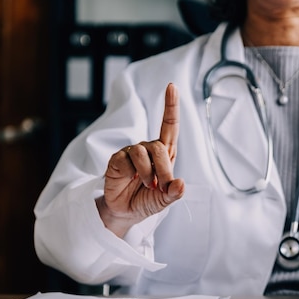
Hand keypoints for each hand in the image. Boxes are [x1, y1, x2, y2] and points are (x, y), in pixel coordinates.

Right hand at [96, 83, 184, 236]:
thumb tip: (180, 184)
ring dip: (150, 173)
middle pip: (160, 146)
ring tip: (147, 186)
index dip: (170, 106)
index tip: (172, 86)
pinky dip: (136, 172)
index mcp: (165, 154)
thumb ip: (173, 193)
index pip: (169, 126)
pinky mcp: (118, 158)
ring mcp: (132, 152)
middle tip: (161, 187)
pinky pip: (129, 158)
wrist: (124, 212)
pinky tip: (132, 180)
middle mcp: (149, 149)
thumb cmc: (147, 201)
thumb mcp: (164, 200)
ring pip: (145, 151)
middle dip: (164, 169)